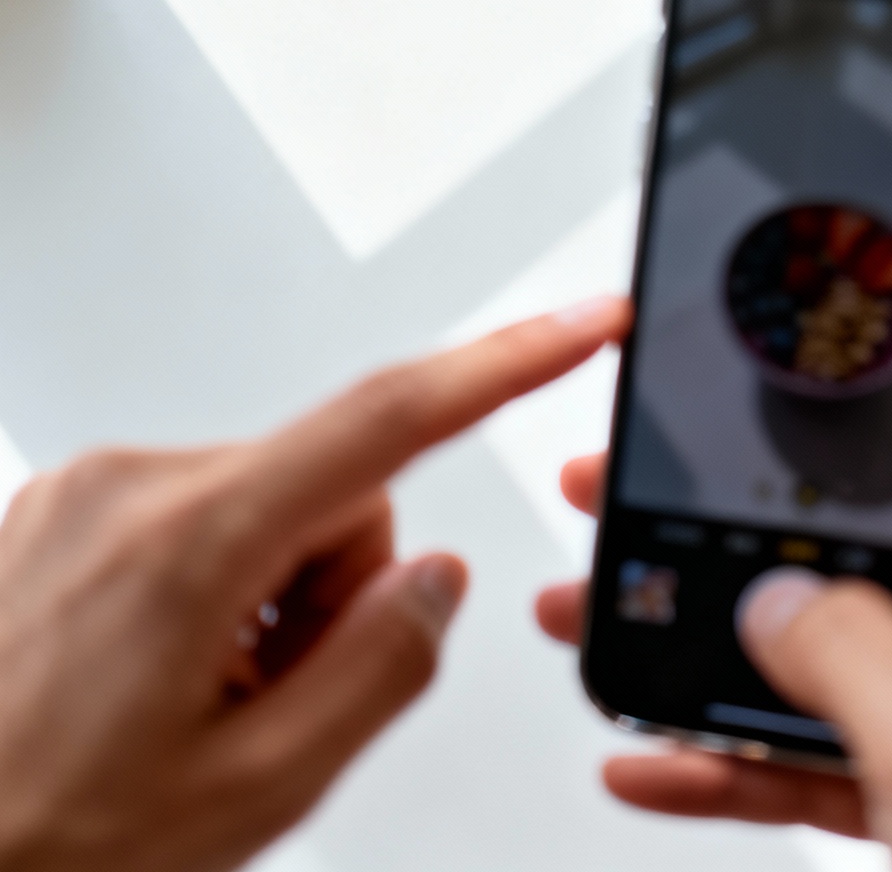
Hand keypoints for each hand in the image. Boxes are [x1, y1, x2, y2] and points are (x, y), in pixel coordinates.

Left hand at [0, 297, 629, 871]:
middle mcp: (128, 487)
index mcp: (188, 541)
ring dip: (270, 602)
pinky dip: (212, 595)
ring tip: (195, 701)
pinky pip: (199, 523)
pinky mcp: (60, 514)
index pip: (390, 421)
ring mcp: (83, 496)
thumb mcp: (257, 789)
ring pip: (270, 509)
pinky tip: (155, 680)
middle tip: (273, 699)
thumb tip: (436, 580)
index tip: (579, 328)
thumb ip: (380, 669)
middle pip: (335, 490)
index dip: (507, 366)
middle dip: (338, 591)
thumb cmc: (39, 840)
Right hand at [535, 349, 891, 871]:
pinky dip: (759, 746)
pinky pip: (849, 743)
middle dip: (788, 510)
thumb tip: (776, 598)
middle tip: (682, 480)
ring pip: (863, 637)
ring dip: (745, 632)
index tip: (872, 333)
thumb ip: (849, 651)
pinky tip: (660, 753)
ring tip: (628, 600)